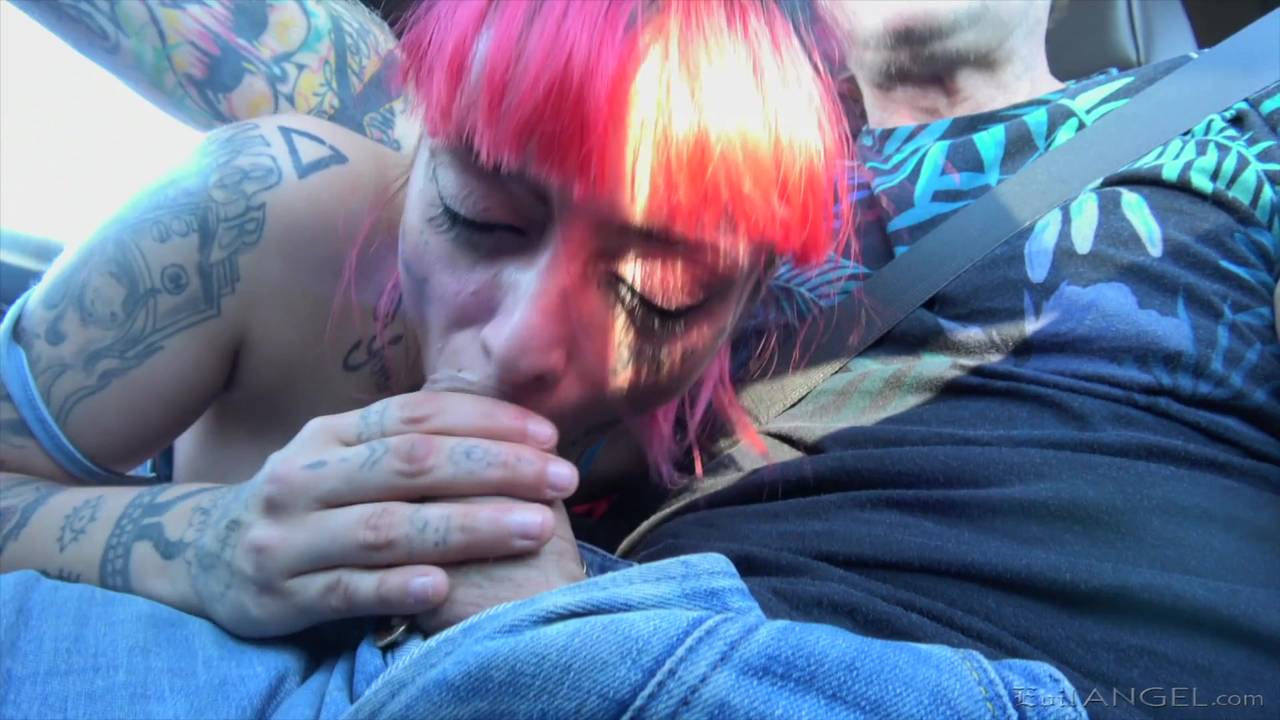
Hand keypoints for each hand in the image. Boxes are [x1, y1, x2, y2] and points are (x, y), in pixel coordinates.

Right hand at [183, 391, 579, 637]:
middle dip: (494, 469)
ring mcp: (288, 537)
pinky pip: (343, 590)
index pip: (414, 415)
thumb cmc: (304, 504)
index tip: (549, 438)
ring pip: (385, 527)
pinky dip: (394, 587)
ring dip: (467, 527)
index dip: (485, 421)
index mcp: (329, 435)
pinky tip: (443, 586)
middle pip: (410, 464)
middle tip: (562, 481)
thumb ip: (405, 445)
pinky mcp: (277, 595)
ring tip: (533, 528)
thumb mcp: (340, 459)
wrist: (198, 555)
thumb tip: (508, 430)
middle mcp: (305, 477)